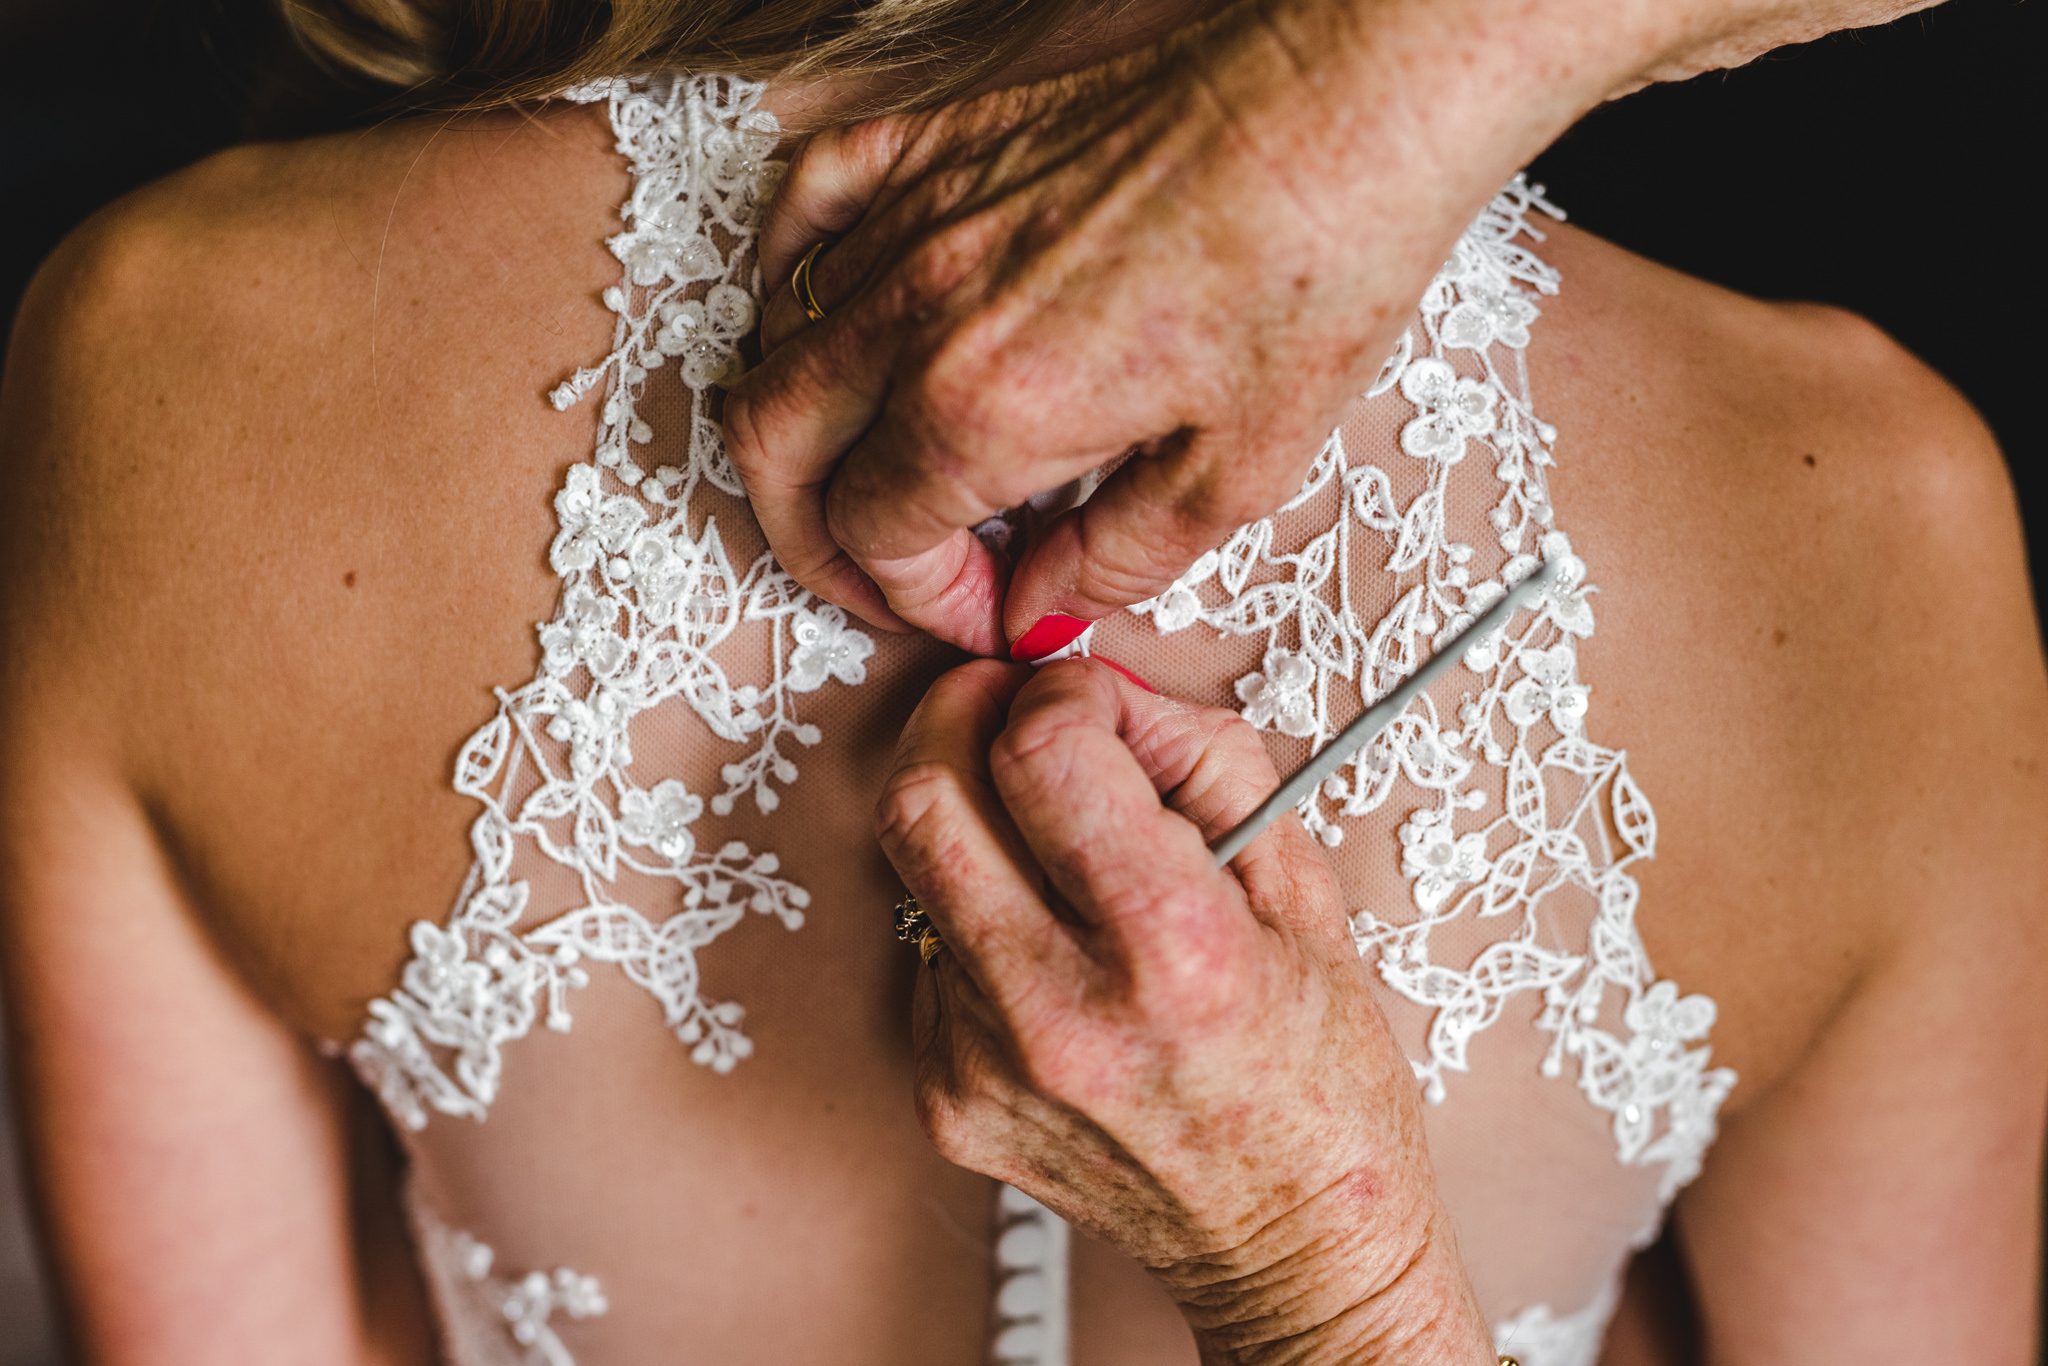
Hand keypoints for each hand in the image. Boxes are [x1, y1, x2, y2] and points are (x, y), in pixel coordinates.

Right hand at [727, 0, 1583, 657]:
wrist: (1342, 104)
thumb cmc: (1312, 265)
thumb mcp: (1237, 469)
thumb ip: (1115, 562)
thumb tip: (1041, 612)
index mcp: (988, 408)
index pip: (882, 538)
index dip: (927, 600)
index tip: (988, 609)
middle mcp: (921, 312)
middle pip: (777, 452)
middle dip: (811, 541)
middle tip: (880, 576)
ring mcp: (915, 214)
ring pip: (778, 342)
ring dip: (808, 430)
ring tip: (871, 469)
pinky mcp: (935, 138)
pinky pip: (805, 203)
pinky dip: (792, 276)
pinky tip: (834, 317)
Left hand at [874, 658, 1491, 1363]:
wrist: (1291, 1244)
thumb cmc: (1316, 1071)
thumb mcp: (1302, 886)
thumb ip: (1200, 756)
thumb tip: (1104, 691)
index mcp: (1170, 950)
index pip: (1038, 754)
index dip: (1057, 694)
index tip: (1083, 697)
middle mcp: (1057, 1012)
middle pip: (922, 803)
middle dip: (957, 720)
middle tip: (1005, 710)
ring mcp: (984, 1064)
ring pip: (913, 870)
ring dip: (973, 821)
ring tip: (1058, 854)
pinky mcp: (946, 1099)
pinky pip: (928, 952)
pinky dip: (977, 914)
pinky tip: (1052, 947)